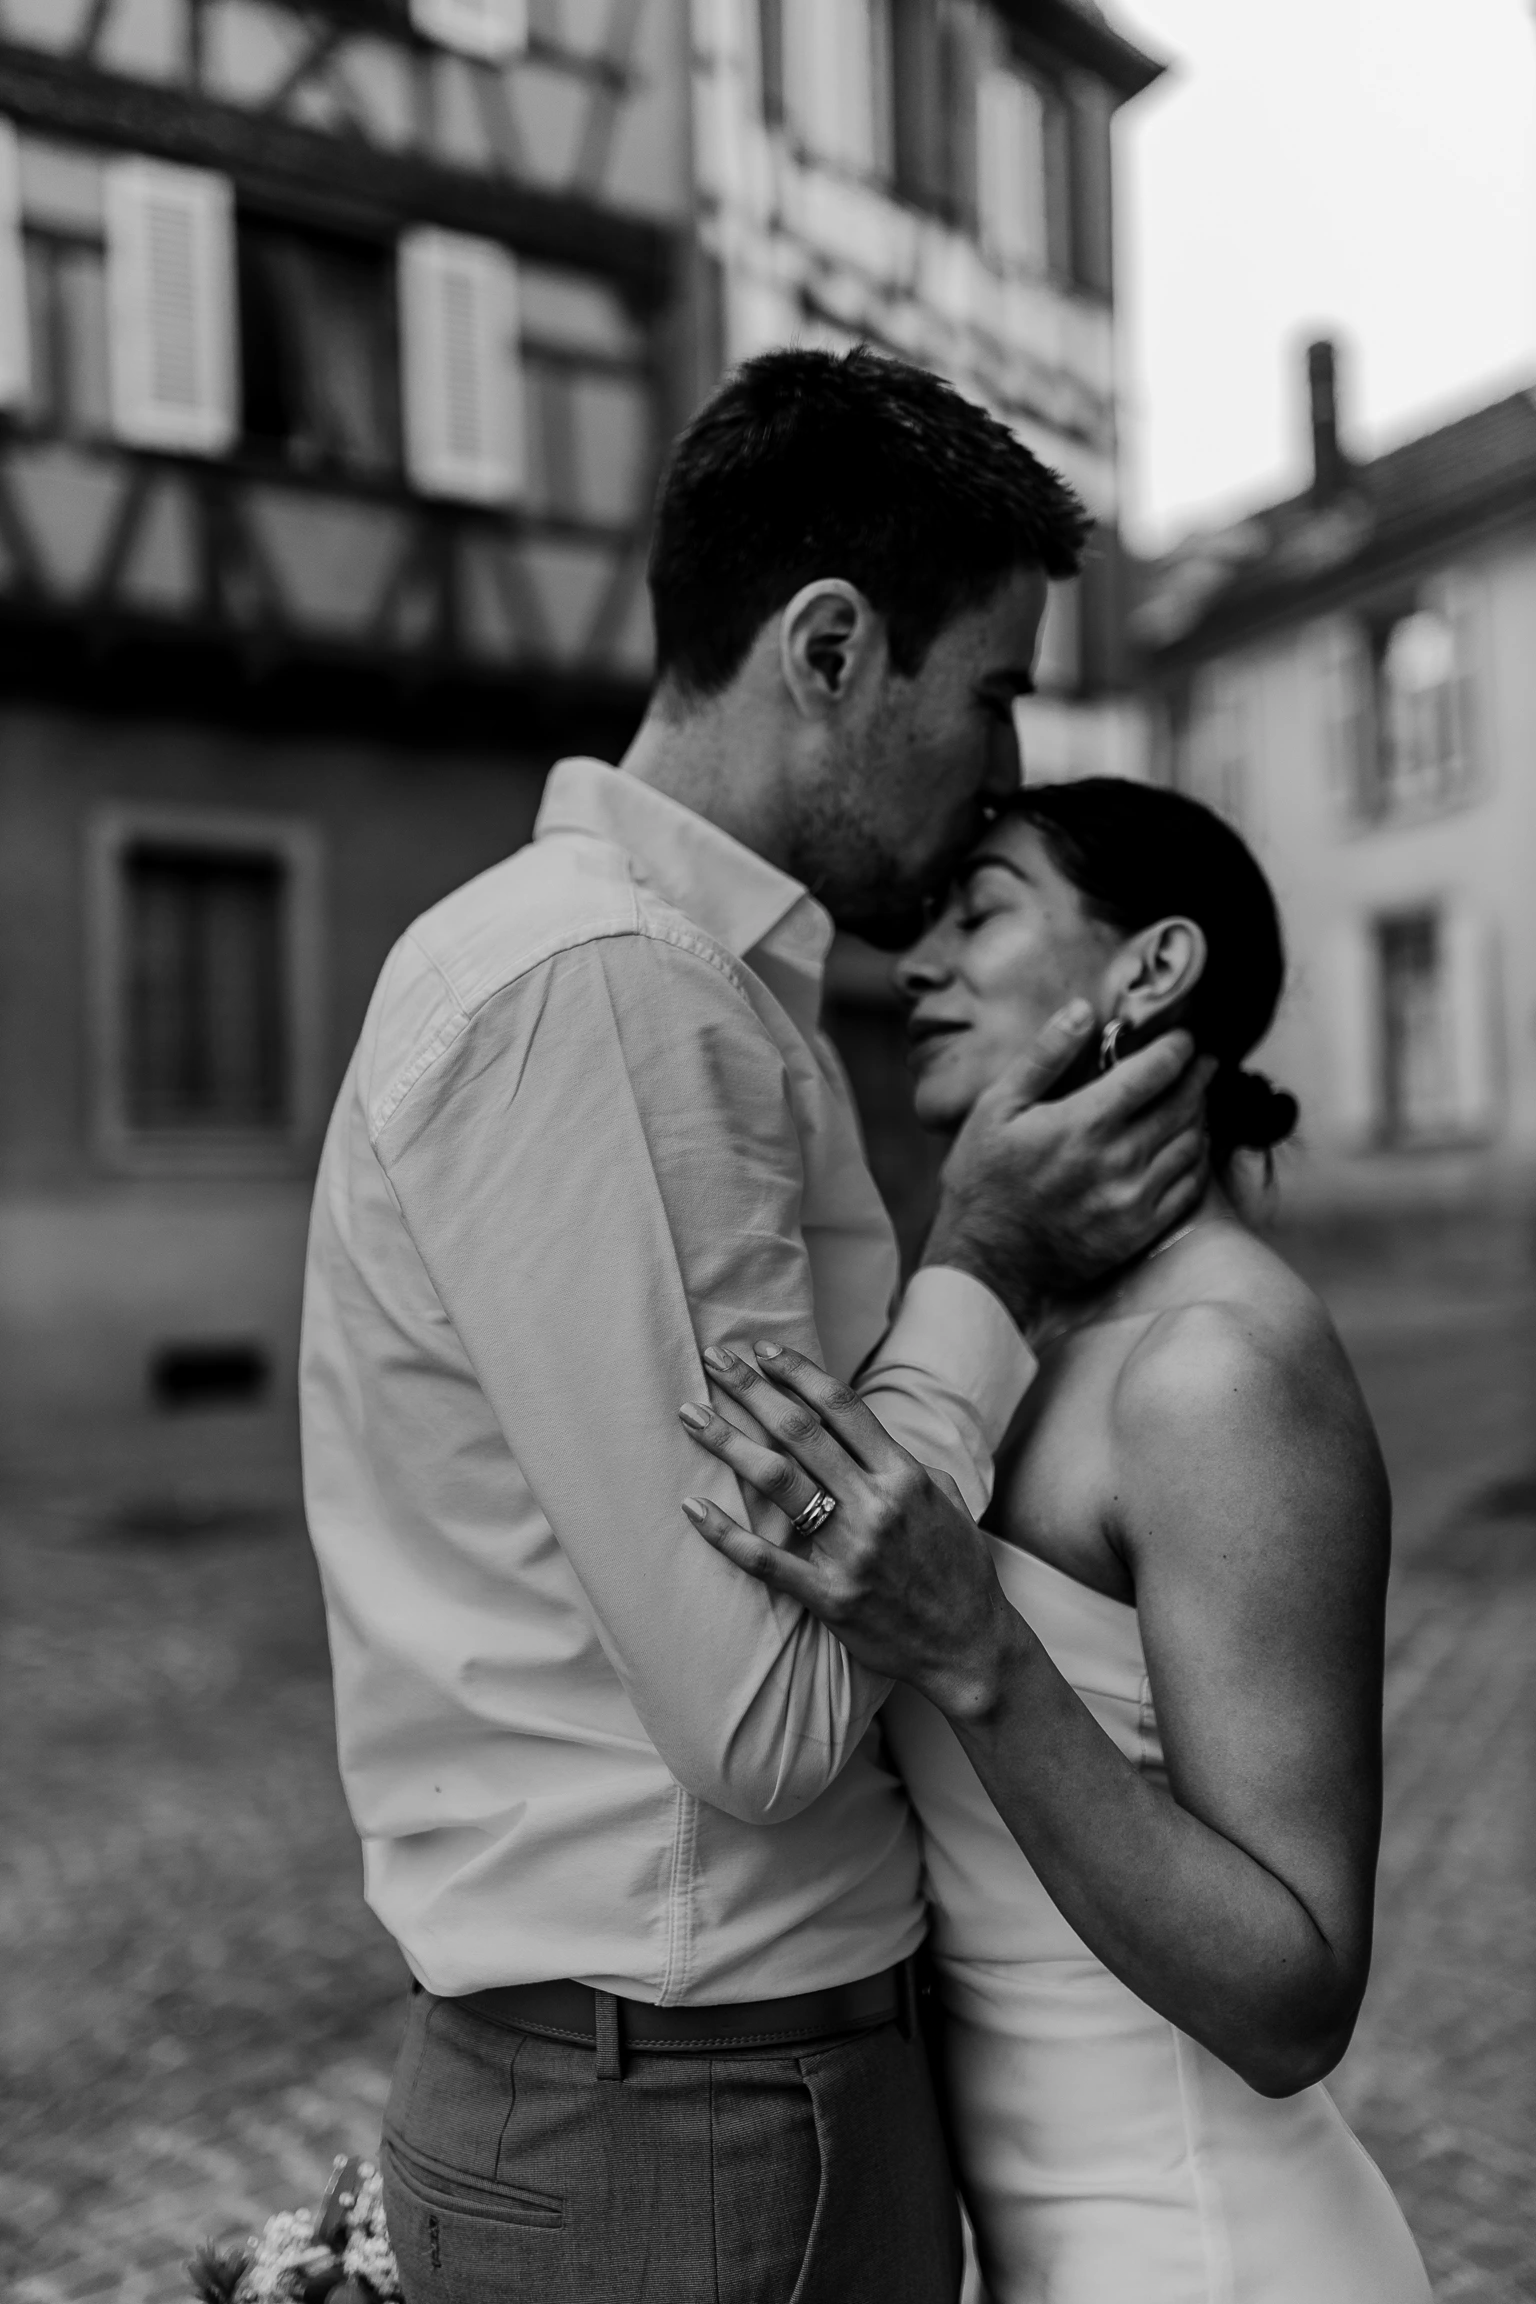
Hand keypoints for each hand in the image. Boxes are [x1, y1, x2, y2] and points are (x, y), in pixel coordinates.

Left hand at [679, 1342, 1020, 1718]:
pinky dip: (725, 1533)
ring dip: (728, 1442)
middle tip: (714, 1360)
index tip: (762, 1351)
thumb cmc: (960, 1568)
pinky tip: (693, 1507)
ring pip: (777, 1481)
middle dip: (751, 1390)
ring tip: (690, 1415)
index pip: (843, 1408)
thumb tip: (865, 1434)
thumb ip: (906, 1463)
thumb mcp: (949, 1500)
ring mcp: (850, 1552)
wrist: (971, 1648)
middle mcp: (876, 1505)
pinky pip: (766, 1559)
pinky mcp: (830, 1596)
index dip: (798, 1372)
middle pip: (800, 1432)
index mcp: (905, 1476)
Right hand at [924, 1003, 1215, 1326]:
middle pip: (1183, 1105)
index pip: (1155, 1072)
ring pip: (1192, 1144)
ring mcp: (1135, 1198)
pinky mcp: (1141, 1230)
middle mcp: (1119, 1158)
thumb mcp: (996, 1108)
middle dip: (1198, 1077)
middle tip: (1204, 1063)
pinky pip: (1190, 1187)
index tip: (1185, 1039)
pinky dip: (1198, 1160)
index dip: (1178, 1049)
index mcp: (1085, 1122)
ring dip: (1200, 1116)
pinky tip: (1190, 1148)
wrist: (986, 1261)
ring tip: (1196, 1101)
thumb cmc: (984, 1179)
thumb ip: (1043, 1057)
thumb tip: (1082, 1011)